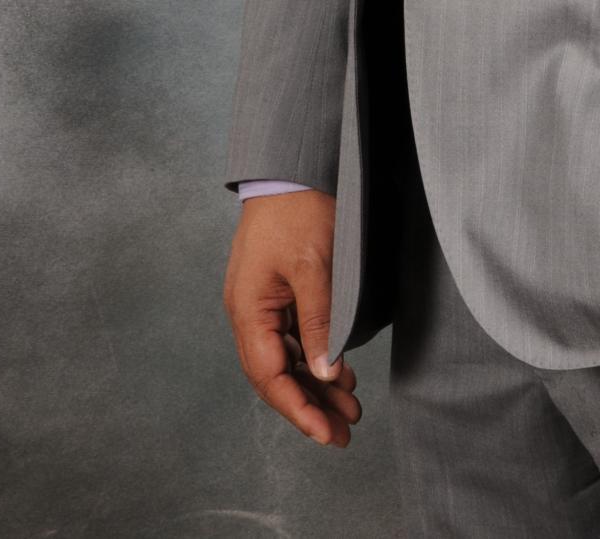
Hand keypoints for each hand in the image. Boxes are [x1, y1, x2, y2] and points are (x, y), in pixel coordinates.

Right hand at [223, 189, 362, 447]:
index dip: (297, 408)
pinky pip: (293, 336)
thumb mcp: (314, 266)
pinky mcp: (278, 291)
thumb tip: (324, 373)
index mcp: (248, 309)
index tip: (327, 433)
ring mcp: (262, 301)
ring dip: (316, 384)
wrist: (292, 166)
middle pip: (276, 374)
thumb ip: (319, 321)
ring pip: (287, 358)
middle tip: (346, 432)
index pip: (269, 376)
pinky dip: (315, 357)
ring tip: (350, 408)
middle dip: (310, 405)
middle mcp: (249, 311)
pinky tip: (340, 371)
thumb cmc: (299, 209)